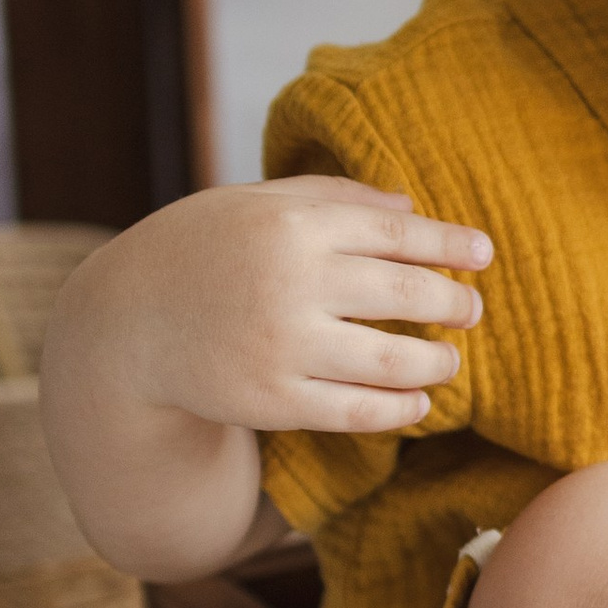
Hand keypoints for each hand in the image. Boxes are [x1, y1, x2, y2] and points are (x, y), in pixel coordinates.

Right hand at [67, 176, 491, 439]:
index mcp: (290, 223)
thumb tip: (411, 205)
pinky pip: (358, 410)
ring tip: (448, 360)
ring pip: (392, 359)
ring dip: (436, 362)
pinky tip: (417, 401)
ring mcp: (280, 344)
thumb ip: (331, 198)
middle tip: (472, 310)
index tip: (483, 254)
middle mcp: (290, 281)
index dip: (449, 244)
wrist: (125, 323)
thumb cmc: (199, 249)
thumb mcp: (254, 202)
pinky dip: (400, 408)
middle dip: (452, 303)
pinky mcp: (271, 400)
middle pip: (405, 293)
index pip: (395, 232)